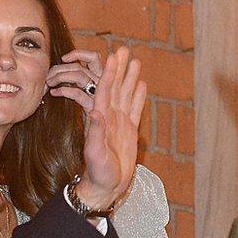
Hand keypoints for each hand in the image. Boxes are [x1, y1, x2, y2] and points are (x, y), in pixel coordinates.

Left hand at [46, 49, 102, 113]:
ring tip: (49, 83)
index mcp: (102, 80)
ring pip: (79, 75)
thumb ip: (76, 83)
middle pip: (82, 66)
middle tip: (48, 76)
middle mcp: (103, 85)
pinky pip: (77, 93)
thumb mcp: (85, 97)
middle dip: (61, 67)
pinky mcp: (92, 107)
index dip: (79, 53)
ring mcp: (99, 96)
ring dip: (60, 76)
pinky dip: (63, 90)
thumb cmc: (88, 118)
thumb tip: (57, 72)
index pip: (94, 58)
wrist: (97, 139)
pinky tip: (54, 93)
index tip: (64, 58)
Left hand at [74, 47, 146, 211]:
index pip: (104, 91)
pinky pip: (135, 110)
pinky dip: (138, 97)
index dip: (109, 74)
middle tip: (123, 50)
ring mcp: (120, 123)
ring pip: (126, 95)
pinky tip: (142, 85)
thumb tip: (95, 111)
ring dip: (130, 78)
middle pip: (115, 87)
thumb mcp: (95, 154)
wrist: (106, 187)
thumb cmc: (98, 173)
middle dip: (119, 69)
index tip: (112, 58)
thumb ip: (96, 133)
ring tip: (135, 61)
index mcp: (101, 119)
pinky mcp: (129, 131)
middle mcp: (110, 117)